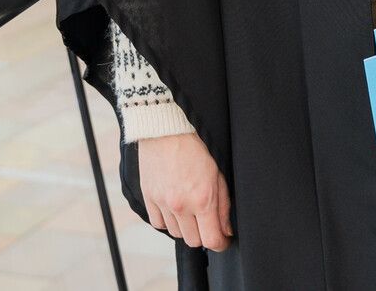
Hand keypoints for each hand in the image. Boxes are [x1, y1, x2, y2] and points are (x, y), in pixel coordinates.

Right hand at [138, 133, 231, 250]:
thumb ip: (223, 205)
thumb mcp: (217, 174)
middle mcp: (181, 205)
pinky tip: (173, 208)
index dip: (221, 244)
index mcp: (203, 199)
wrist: (165, 132)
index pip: (212, 240)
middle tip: (206, 221)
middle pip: (194, 241)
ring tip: (189, 209)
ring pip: (176, 234)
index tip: (223, 240)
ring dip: (185, 227)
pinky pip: (158, 224)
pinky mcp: (149, 199)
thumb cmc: (194, 150)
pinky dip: (167, 221)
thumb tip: (226, 230)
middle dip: (203, 235)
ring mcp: (163, 204)